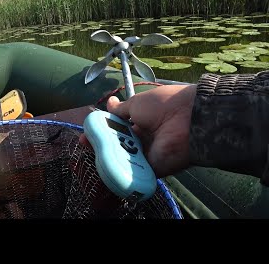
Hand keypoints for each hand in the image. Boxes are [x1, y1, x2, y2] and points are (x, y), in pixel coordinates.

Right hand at [80, 85, 196, 177]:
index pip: (118, 127)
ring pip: (122, 157)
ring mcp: (147, 155)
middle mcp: (144, 138)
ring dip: (107, 154)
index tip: (89, 129)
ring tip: (93, 149)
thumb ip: (120, 109)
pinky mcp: (152, 169)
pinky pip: (132, 170)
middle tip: (85, 141)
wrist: (188, 119)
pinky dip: (119, 168)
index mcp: (142, 121)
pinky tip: (104, 162)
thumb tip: (110, 102)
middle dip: (101, 142)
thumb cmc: (163, 105)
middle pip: (118, 143)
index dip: (103, 128)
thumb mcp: (137, 103)